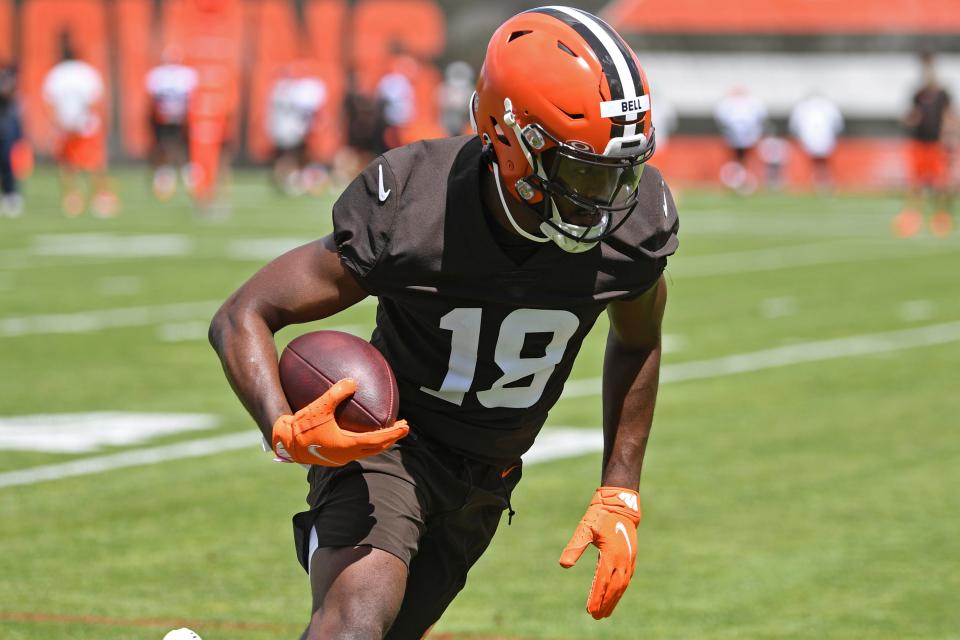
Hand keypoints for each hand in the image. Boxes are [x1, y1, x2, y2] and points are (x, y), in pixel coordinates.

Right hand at [271, 378, 408, 465]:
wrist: (284, 442)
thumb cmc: (301, 426)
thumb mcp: (319, 407)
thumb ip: (336, 393)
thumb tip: (352, 381)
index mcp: (347, 445)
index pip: (377, 440)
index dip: (393, 433)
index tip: (406, 426)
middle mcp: (347, 455)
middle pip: (376, 448)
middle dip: (392, 438)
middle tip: (404, 428)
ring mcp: (340, 457)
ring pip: (367, 451)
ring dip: (380, 442)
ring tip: (389, 431)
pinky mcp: (334, 456)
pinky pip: (357, 450)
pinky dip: (367, 442)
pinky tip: (364, 432)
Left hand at [559, 487, 641, 618]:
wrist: (620, 504)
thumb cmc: (600, 516)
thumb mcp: (585, 529)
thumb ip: (575, 547)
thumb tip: (564, 565)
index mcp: (611, 554)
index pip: (602, 582)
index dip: (597, 598)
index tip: (590, 611)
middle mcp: (622, 559)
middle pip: (614, 588)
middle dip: (606, 603)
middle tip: (596, 617)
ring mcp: (629, 559)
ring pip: (622, 585)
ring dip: (614, 599)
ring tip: (606, 612)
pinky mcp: (631, 557)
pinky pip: (626, 578)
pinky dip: (620, 590)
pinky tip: (615, 595)